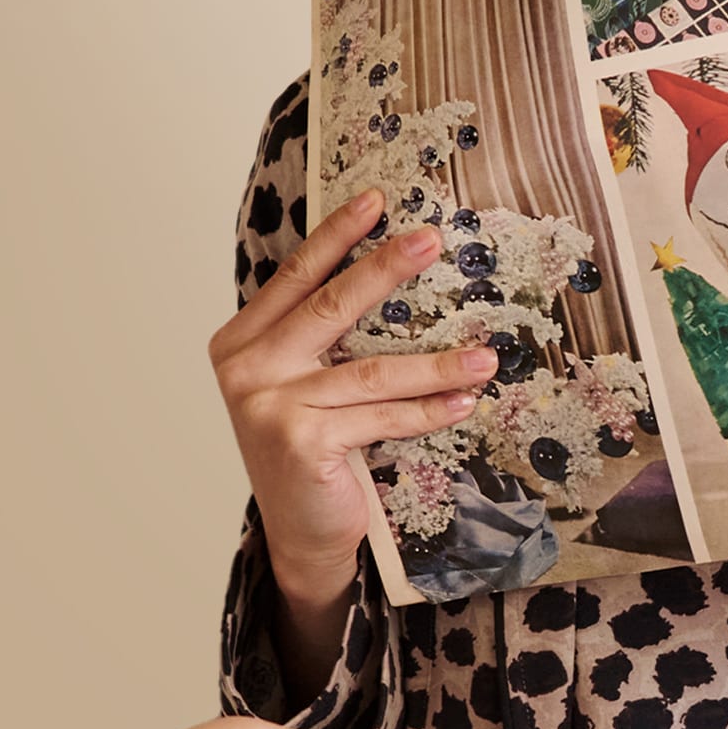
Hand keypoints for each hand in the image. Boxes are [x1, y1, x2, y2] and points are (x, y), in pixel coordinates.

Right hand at [209, 189, 496, 604]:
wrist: (302, 529)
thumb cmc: (310, 443)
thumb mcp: (304, 381)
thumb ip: (322, 335)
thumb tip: (388, 266)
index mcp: (241, 341)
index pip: (295, 278)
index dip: (336, 236)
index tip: (376, 199)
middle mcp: (247, 369)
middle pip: (329, 308)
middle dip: (385, 269)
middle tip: (431, 239)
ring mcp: (270, 406)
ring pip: (372, 371)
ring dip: (438, 364)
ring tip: (486, 356)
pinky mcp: (301, 442)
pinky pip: (383, 417)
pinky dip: (429, 411)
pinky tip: (465, 402)